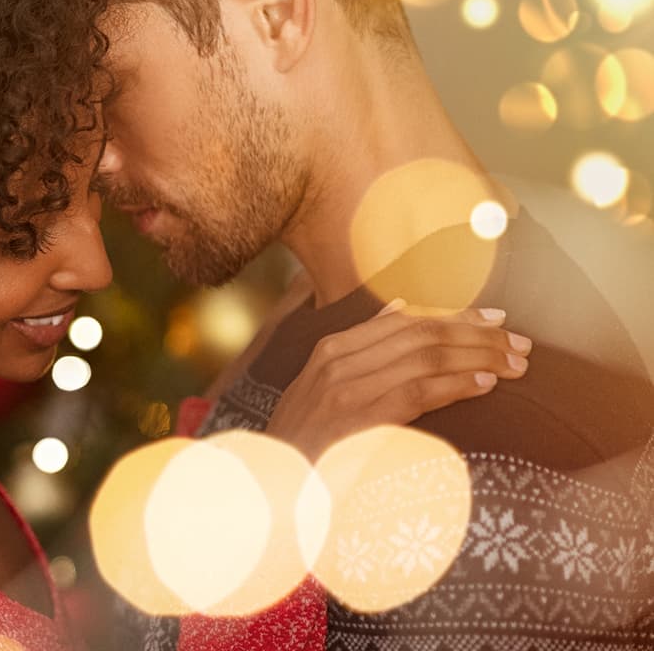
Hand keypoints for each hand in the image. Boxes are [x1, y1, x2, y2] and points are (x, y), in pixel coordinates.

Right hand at [265, 300, 532, 459]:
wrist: (273, 483)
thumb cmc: (304, 439)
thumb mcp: (321, 385)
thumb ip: (361, 349)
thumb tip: (400, 307)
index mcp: (332, 349)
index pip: (406, 320)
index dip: (456, 316)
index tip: (495, 320)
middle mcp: (338, 361)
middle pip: (422, 333)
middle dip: (477, 335)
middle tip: (519, 343)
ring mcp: (346, 388)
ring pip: (425, 357)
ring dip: (477, 357)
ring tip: (514, 363)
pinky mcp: (358, 417)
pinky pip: (417, 392)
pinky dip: (455, 385)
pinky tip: (485, 384)